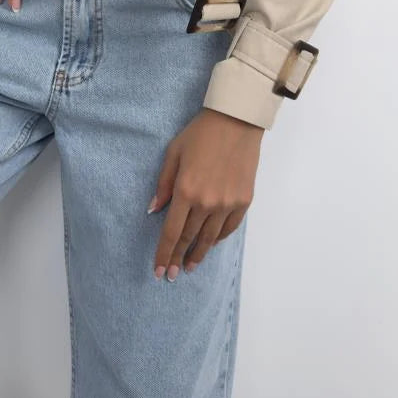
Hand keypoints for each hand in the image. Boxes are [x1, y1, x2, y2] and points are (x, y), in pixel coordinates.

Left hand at [149, 107, 263, 279]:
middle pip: (189, 238)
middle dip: (178, 258)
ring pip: (210, 238)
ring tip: (189, 266)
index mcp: (185, 190)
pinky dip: (218, 238)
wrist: (236, 122)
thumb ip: (163, 184)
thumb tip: (154, 210)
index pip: (172, 232)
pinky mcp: (244, 201)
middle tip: (171, 275)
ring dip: (198, 254)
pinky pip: (228, 228)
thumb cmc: (200, 134)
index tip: (158, 271)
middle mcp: (206, 202)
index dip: (163, 253)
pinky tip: (210, 244)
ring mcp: (227, 203)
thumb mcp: (174, 154)